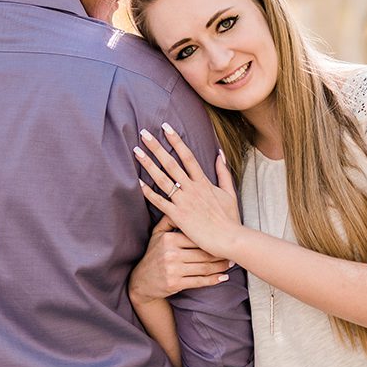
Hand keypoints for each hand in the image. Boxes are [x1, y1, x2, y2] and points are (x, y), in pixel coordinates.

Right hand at [129, 217, 232, 304]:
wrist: (142, 281)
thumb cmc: (153, 255)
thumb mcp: (157, 235)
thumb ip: (169, 219)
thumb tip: (182, 202)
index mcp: (169, 239)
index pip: (196, 238)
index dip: (212, 239)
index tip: (223, 239)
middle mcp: (171, 254)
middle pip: (203, 253)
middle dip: (220, 255)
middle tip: (231, 253)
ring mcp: (173, 270)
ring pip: (204, 267)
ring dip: (220, 267)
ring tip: (230, 265)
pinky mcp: (176, 283)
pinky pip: (199, 281)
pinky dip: (213, 280)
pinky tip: (222, 278)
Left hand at [134, 124, 241, 257]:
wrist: (230, 239)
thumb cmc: (230, 218)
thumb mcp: (229, 192)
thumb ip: (223, 172)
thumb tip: (219, 153)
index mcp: (203, 182)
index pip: (187, 155)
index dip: (176, 140)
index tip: (165, 127)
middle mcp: (192, 188)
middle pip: (171, 163)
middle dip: (157, 147)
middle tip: (143, 133)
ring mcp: (184, 201)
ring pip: (163, 179)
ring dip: (148, 164)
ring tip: (136, 151)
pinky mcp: (178, 216)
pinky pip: (159, 202)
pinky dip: (148, 192)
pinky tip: (137, 182)